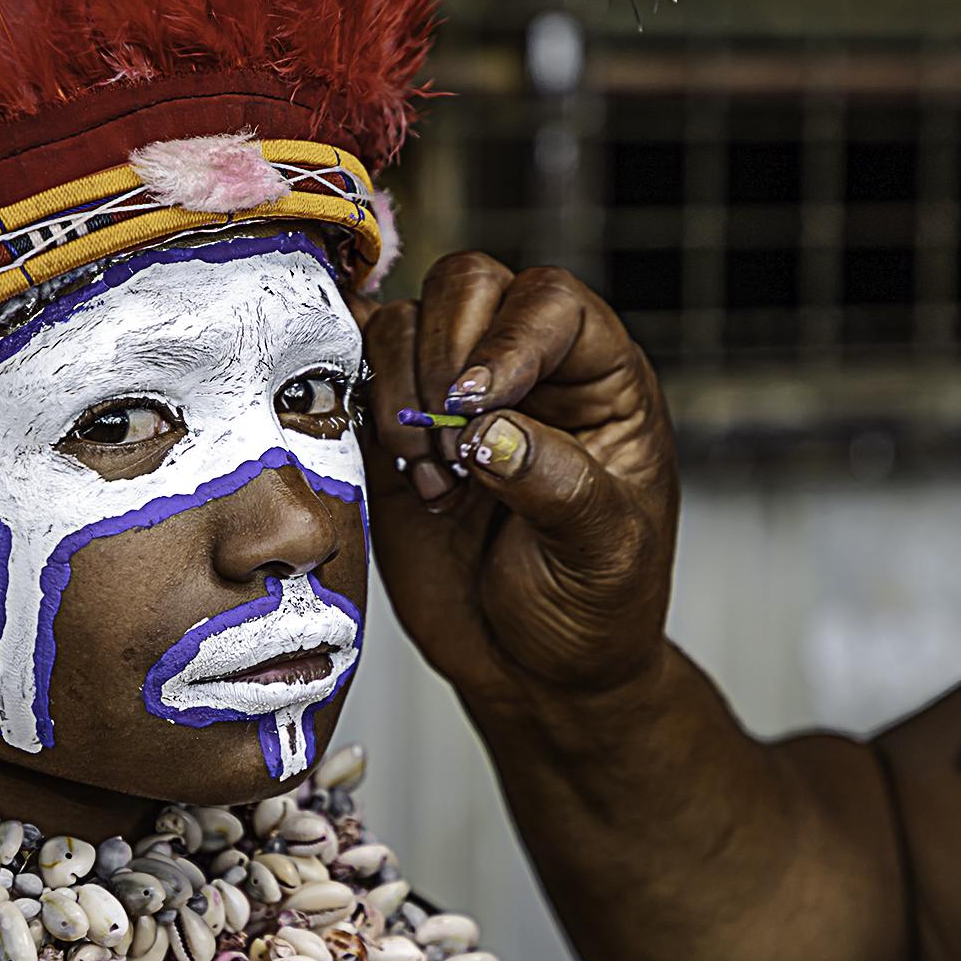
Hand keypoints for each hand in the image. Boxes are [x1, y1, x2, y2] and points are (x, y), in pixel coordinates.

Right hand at [353, 253, 678, 710]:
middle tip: (453, 451)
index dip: (508, 338)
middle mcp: (526, 370)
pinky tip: (402, 476)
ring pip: (402, 323)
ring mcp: (453, 397)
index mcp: (600, 381)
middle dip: (444, 360)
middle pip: (468, 286)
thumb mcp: (605, 556)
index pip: (551, 303)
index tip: (477, 405)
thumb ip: (559, 484)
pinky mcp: (393, 434)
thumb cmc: (595, 609)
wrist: (536, 674)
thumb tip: (491, 430)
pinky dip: (359, 411)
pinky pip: (356, 376)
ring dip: (401, 397)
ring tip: (438, 482)